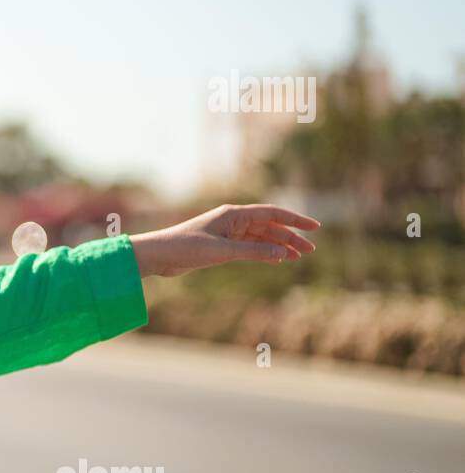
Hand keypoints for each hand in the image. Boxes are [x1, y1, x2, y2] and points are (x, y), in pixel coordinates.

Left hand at [128, 203, 320, 277]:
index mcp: (233, 214)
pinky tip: (276, 259)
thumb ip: (252, 252)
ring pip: (260, 237)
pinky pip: (249, 246)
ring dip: (279, 246)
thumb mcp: (222, 251)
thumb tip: (282, 253)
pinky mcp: (220, 245)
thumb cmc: (186, 248)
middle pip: (269, 226)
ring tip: (297, 257)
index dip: (294, 220)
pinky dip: (264, 252)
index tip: (315, 227)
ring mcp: (227, 232)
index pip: (272, 213)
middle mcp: (232, 220)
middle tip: (309, 251)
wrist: (159, 255)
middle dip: (290, 237)